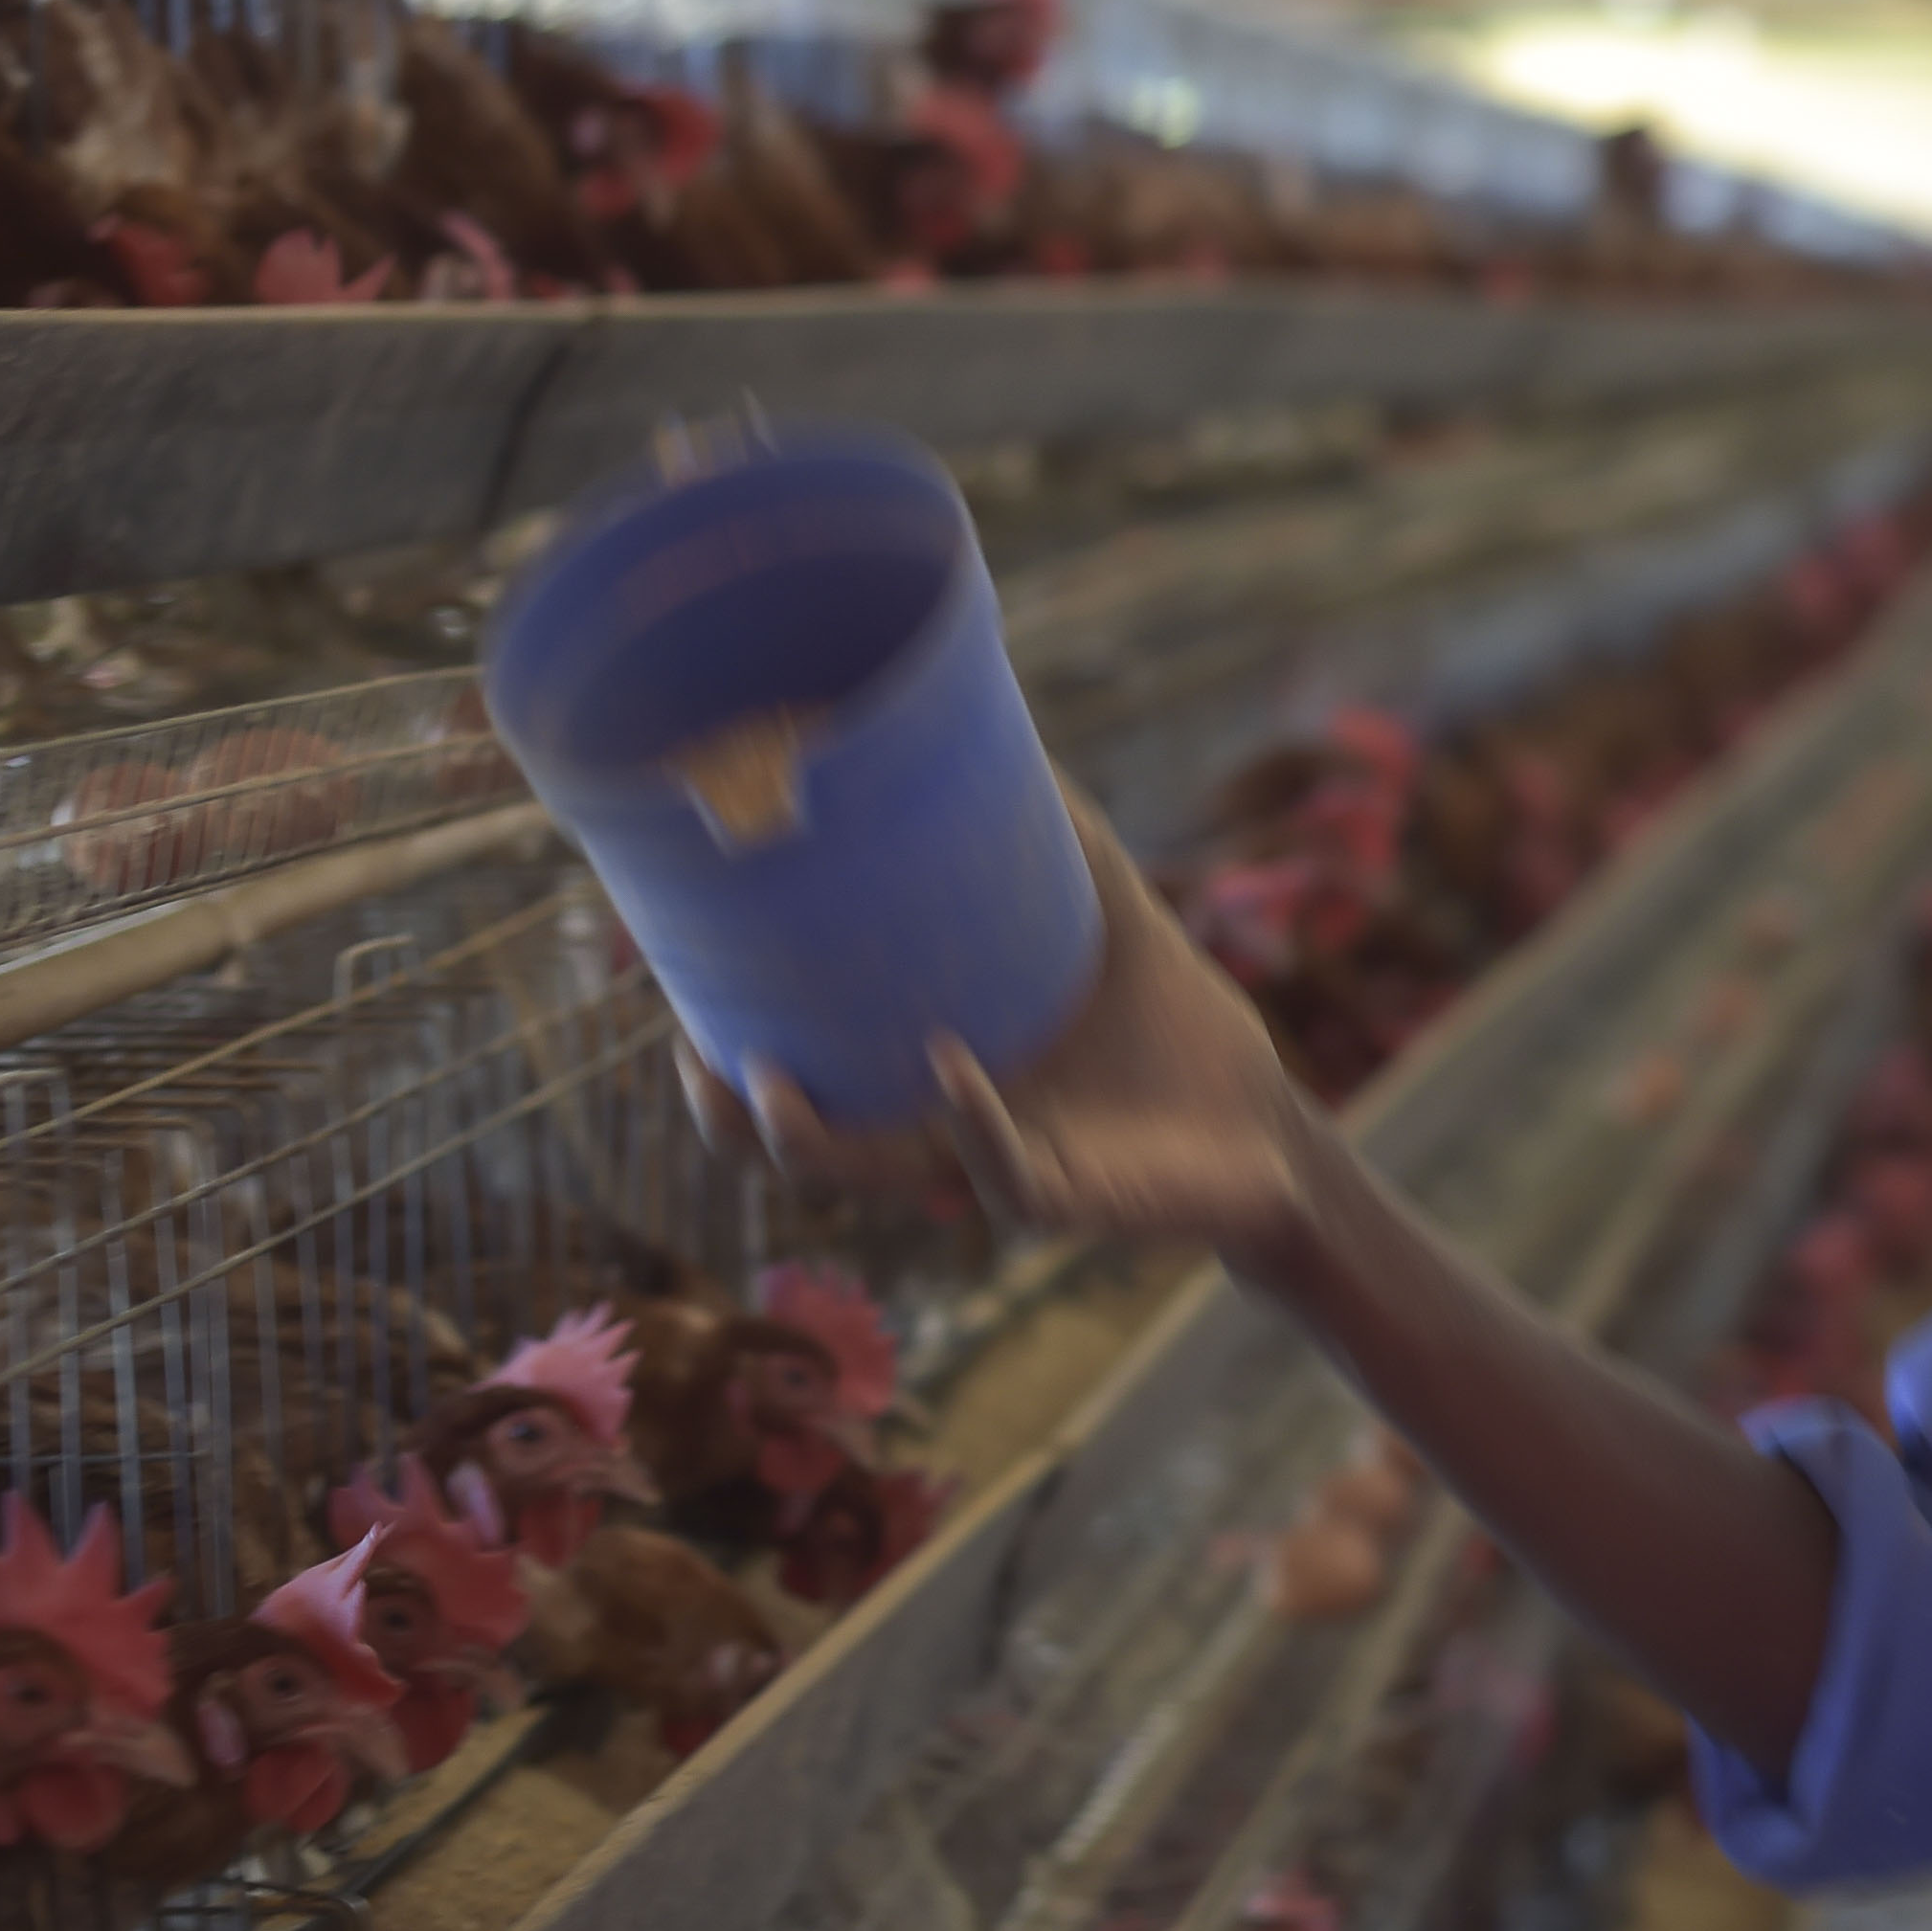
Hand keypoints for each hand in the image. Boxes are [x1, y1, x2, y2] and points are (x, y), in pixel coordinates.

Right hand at [680, 777, 1332, 1267]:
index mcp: (925, 1073)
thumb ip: (1059, 836)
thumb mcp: (1107, 918)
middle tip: (692, 1055)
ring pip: (869, 1174)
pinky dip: (967, 1119)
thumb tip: (1009, 728)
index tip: (666, 982)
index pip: (800, 1070)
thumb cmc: (1174, 1031)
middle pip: (802, 1142)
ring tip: (761, 1080)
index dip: (722, 1046)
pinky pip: (995, 1171)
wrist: (1265, 1124)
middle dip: (733, 1117)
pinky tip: (948, 1065)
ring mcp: (990, 1171)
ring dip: (807, 1139)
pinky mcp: (1058, 1202)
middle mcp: (940, 1132)